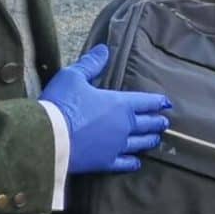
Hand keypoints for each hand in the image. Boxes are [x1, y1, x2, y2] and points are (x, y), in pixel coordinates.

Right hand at [42, 44, 172, 176]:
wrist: (48, 136)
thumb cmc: (61, 103)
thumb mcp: (73, 76)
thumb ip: (91, 64)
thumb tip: (104, 49)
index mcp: (119, 104)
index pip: (145, 101)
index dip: (157, 102)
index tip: (166, 103)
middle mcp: (124, 126)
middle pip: (146, 124)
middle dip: (156, 122)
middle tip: (165, 123)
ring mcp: (116, 146)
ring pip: (139, 144)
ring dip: (149, 140)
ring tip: (156, 139)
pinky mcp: (105, 162)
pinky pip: (124, 163)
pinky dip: (132, 162)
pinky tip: (136, 162)